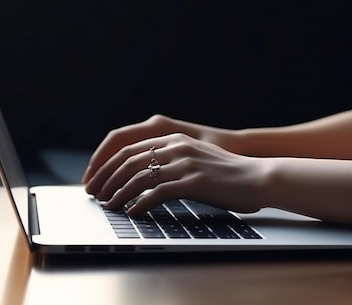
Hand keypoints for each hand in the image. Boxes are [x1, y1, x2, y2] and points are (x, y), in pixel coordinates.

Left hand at [83, 131, 265, 215]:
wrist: (258, 178)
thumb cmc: (228, 173)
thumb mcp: (196, 156)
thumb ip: (171, 158)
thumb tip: (141, 175)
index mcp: (174, 138)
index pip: (128, 146)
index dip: (106, 163)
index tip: (95, 177)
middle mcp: (177, 146)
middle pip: (127, 160)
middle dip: (105, 178)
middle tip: (94, 194)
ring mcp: (185, 163)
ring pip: (138, 178)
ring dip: (118, 194)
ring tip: (109, 206)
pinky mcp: (193, 182)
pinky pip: (156, 194)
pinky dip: (139, 205)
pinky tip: (133, 213)